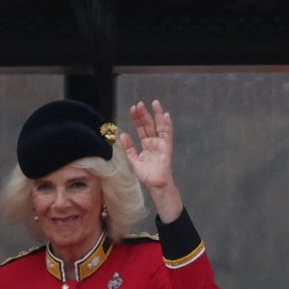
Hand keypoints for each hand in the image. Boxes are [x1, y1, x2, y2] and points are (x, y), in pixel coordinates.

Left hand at [119, 100, 182, 222]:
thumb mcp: (132, 160)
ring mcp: (161, 144)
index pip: (141, 129)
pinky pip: (168, 134)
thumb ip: (128, 148)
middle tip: (138, 104)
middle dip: (143, 114)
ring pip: (159, 126)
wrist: (155, 184)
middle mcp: (154, 142)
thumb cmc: (146, 175)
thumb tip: (121, 135)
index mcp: (146, 145)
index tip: (132, 109)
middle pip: (149, 125)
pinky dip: (167, 124)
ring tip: (154, 103)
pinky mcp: (167, 147)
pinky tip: (165, 115)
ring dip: (156, 115)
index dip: (137, 119)